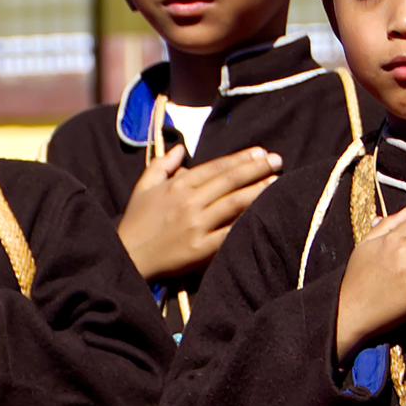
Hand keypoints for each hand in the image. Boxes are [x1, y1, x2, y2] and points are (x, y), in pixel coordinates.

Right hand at [115, 142, 282, 285]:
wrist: (127, 258)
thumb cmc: (136, 222)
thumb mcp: (143, 187)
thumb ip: (163, 164)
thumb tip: (182, 148)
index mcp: (177, 185)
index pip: (216, 167)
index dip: (240, 158)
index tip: (261, 151)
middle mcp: (189, 202)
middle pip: (230, 181)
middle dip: (256, 168)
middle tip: (278, 160)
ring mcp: (196, 225)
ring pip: (234, 203)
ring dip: (258, 190)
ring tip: (277, 181)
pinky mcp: (201, 249)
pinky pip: (230, 232)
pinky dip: (247, 221)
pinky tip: (263, 213)